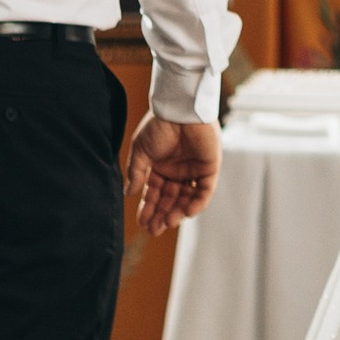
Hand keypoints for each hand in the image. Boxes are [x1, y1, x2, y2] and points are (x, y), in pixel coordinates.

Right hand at [125, 113, 221, 234]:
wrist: (180, 109)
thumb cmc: (159, 125)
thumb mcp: (141, 151)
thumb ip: (137, 173)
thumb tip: (129, 194)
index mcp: (160, 167)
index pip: (154, 194)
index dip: (148, 208)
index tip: (142, 223)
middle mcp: (177, 171)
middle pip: (170, 199)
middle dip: (162, 215)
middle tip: (154, 230)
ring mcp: (194, 170)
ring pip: (186, 198)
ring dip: (177, 212)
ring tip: (167, 223)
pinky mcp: (210, 167)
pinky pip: (205, 190)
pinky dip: (197, 203)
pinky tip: (185, 213)